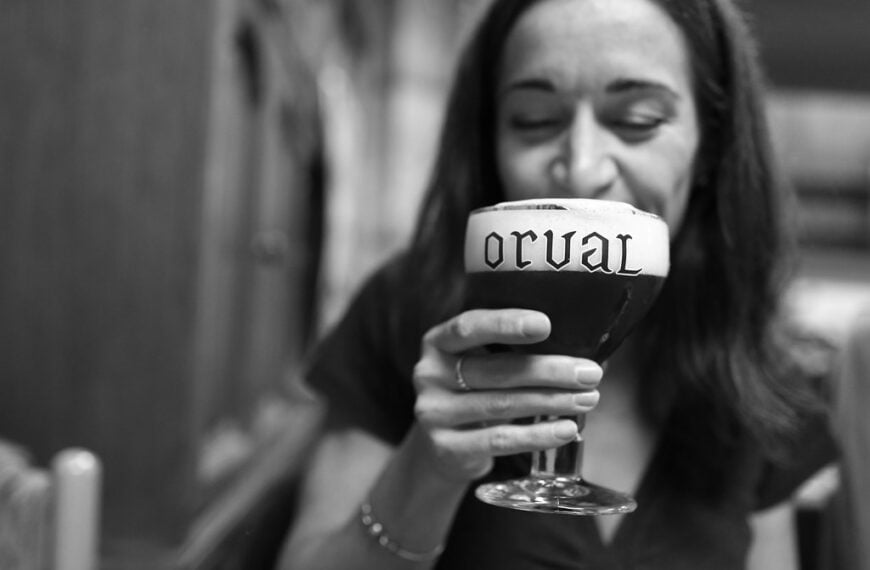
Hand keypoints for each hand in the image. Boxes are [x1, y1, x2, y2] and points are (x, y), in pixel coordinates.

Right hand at [412, 309, 602, 481]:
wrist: (443, 446)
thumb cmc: (478, 392)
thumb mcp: (485, 363)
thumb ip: (520, 350)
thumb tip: (592, 344)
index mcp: (438, 341)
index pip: (469, 326)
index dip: (505, 324)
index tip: (545, 324)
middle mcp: (428, 374)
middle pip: (494, 369)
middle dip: (548, 370)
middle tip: (590, 373)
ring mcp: (433, 412)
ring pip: (501, 405)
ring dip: (551, 401)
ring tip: (588, 399)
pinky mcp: (445, 448)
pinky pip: (499, 440)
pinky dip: (537, 436)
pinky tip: (567, 430)